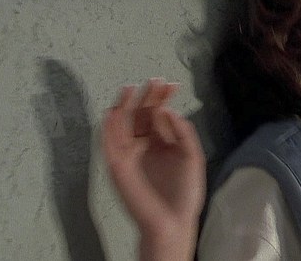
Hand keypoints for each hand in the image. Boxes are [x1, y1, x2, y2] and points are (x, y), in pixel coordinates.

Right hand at [102, 79, 205, 260]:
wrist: (173, 220)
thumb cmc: (184, 194)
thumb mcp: (192, 156)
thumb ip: (183, 132)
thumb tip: (169, 110)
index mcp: (162, 143)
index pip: (158, 114)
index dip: (163, 98)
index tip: (170, 84)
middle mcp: (145, 146)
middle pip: (141, 115)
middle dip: (147, 97)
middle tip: (154, 80)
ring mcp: (130, 155)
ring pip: (123, 124)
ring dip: (124, 105)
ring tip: (130, 88)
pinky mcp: (119, 166)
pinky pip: (108, 143)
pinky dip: (108, 127)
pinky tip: (113, 111)